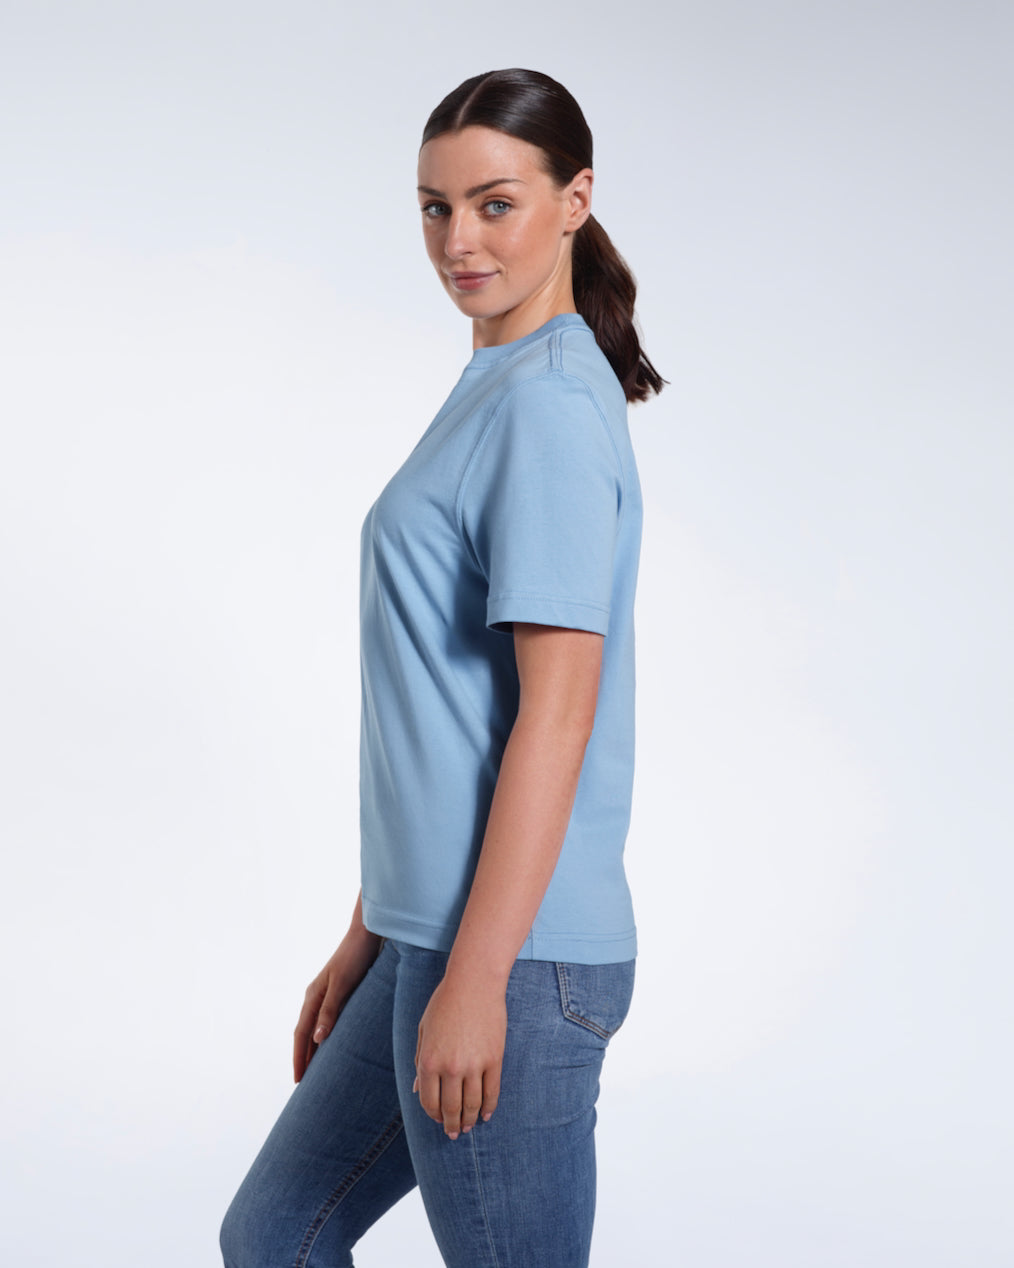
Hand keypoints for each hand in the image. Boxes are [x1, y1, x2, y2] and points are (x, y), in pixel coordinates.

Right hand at [293, 926, 381, 1081]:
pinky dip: (325, 1035)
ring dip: (313, 1047)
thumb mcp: (342, 984)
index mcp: (313, 996)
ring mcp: (327, 993)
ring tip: (316, 1068)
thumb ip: (329, 1010)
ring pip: (315, 1027)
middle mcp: (316, 996)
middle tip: (303, 1081)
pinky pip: (327, 1019)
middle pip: (305, 1032)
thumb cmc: (355, 956)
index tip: (298, 1080)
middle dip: (303, 1056)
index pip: (301, 1034)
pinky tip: (333, 1042)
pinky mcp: (340, 991)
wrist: (368, 933)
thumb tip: (316, 1039)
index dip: (299, 1057)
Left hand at [413, 971, 506, 1138]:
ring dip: (470, 1120)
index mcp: (429, 1061)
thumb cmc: (445, 1003)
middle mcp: (450, 1068)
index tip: (437, 1121)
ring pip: (472, 1105)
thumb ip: (420, 1061)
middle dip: (452, 1125)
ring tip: (470, 1126)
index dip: (433, 1116)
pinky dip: (489, 1108)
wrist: (473, 983)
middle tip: (454, 1133)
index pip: (429, 1102)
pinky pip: (492, 1092)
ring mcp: (474, 1065)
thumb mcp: (424, 1031)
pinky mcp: (494, 1060)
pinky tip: (486, 1114)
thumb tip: (418, 1089)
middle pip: (451, 1108)